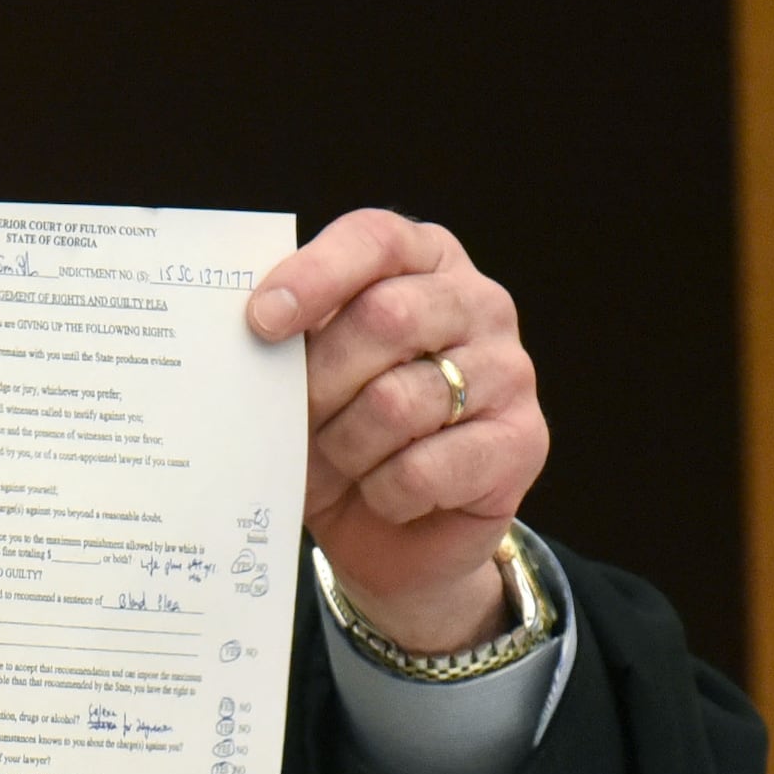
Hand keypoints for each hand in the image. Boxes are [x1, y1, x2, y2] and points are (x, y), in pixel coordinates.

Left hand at [247, 209, 549, 652]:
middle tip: (297, 418)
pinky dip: (383, 492)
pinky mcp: (522, 442)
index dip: (316, 274)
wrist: (399, 534)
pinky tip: (384, 494)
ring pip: (398, 401)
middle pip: (386, 317)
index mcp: (426, 260)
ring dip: (347, 446)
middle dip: (322, 379)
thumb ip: (294, 338)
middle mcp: (480, 303)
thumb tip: (250, 326)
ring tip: (341, 462)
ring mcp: (510, 370)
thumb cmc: (345, 431)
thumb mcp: (310, 375)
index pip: (376, 240)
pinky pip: (423, 469)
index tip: (261, 320)